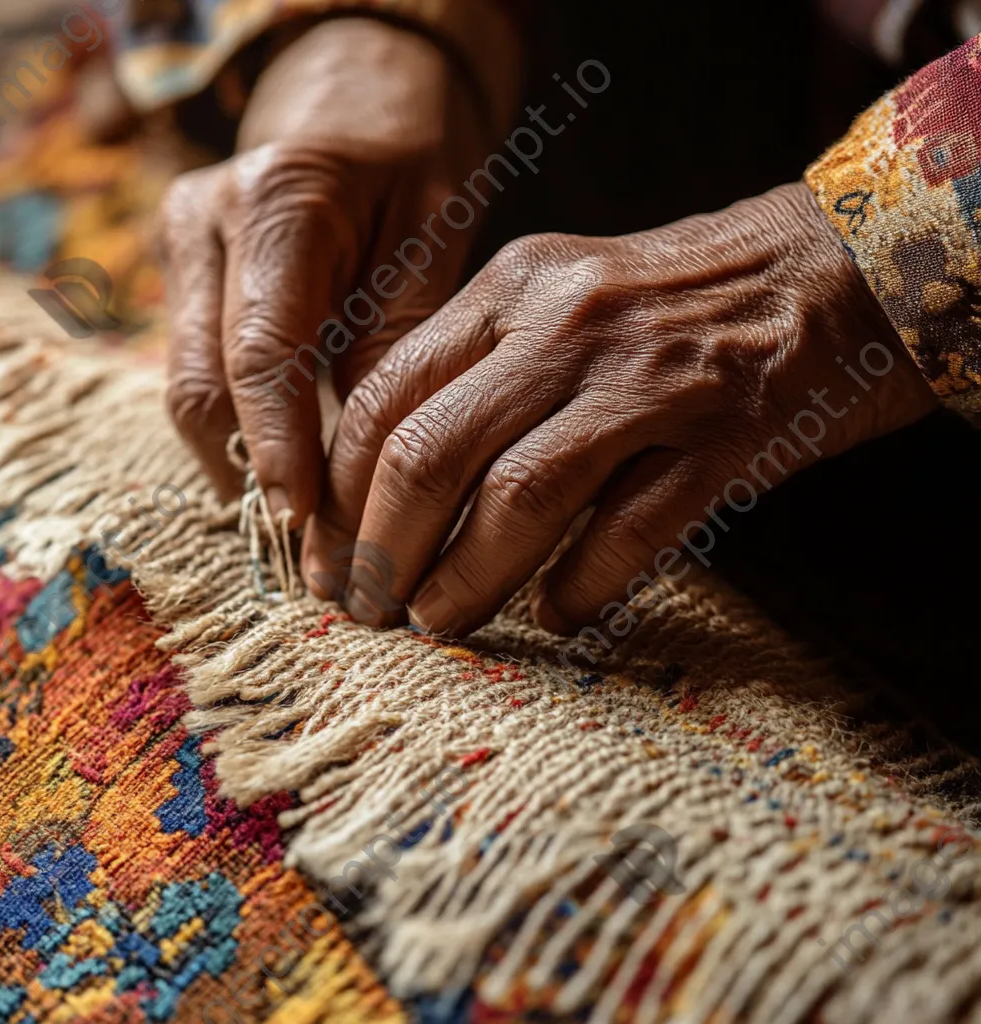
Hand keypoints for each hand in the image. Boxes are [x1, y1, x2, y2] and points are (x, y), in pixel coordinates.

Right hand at [162, 16, 495, 520]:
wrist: (359, 106)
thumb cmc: (411, 167)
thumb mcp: (430, 239)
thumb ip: (392, 342)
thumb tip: (362, 466)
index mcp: (280, 202)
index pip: (263, 353)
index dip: (280, 450)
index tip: (305, 526)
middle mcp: (208, 222)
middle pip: (206, 385)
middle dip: (255, 475)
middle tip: (313, 551)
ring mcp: (183, 248)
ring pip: (191, 390)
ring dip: (241, 464)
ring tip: (304, 529)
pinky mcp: (183, 277)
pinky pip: (201, 374)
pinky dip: (241, 432)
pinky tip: (286, 476)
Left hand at [305, 183, 936, 634]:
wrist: (837, 266)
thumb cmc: (678, 299)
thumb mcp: (561, 295)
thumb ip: (480, 366)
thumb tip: (394, 477)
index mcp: (511, 287)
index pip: (383, 397)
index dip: (341, 491)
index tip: (329, 553)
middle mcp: (566, 325)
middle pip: (431, 454)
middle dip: (382, 550)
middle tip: (367, 608)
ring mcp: (647, 380)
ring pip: (520, 498)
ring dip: (465, 578)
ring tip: (438, 624)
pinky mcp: (724, 436)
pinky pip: (630, 529)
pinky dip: (582, 584)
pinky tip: (557, 613)